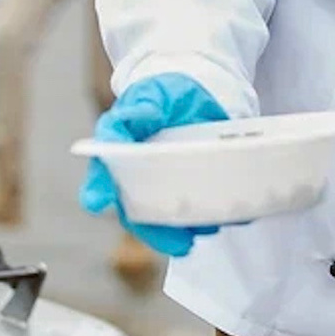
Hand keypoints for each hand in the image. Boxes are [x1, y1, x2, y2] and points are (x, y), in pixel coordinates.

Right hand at [78, 73, 228, 257]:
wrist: (203, 91)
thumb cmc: (165, 94)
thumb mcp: (151, 96)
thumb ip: (138, 111)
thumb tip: (125, 125)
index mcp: (119, 156)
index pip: (102, 178)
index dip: (98, 191)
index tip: (97, 201)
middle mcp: (140, 180)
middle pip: (140, 214)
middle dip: (158, 234)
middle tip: (179, 243)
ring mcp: (170, 189)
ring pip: (173, 221)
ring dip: (190, 229)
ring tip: (208, 228)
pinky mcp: (200, 190)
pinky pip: (208, 211)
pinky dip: (222, 215)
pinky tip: (236, 214)